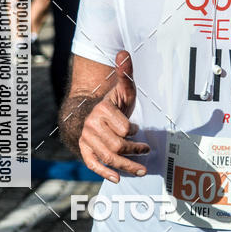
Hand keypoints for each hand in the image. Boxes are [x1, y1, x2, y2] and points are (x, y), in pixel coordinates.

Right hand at [78, 50, 149, 182]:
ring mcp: (87, 139)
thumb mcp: (122, 89)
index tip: (138, 129)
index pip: (123, 128)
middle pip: (117, 145)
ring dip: (126, 166)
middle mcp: (92, 126)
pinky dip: (105, 173)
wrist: (87, 112)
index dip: (133, 131)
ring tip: (142, 170)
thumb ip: (125, 74)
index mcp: (102, 110)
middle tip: (146, 150)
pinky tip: (118, 179)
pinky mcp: (84, 150)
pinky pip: (93, 164)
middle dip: (134, 150)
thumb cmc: (112, 103)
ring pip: (108, 157)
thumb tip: (124, 52)